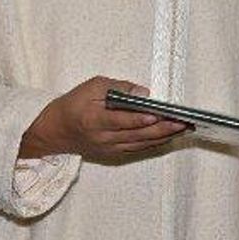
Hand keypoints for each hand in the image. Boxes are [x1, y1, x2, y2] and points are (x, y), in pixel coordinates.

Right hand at [19, 76, 187, 158]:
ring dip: (163, 136)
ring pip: (141, 143)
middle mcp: (102, 137)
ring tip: (183, 127)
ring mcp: (108, 147)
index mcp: (93, 119)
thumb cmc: (73, 104)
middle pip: (137, 134)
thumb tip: (143, 93)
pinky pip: (138, 148)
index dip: (140, 119)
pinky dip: (155, 142)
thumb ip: (118, 88)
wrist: (54, 131)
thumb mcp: (91, 87)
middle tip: (183, 122)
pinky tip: (170, 135)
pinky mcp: (113, 152)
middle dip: (162, 128)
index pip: (121, 120)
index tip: (158, 114)